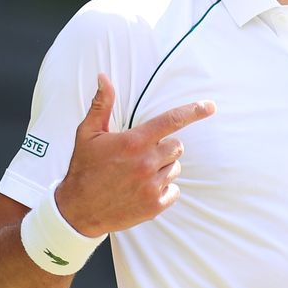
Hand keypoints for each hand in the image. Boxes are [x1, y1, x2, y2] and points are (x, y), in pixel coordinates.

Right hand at [55, 73, 215, 235]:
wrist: (77, 210)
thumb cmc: (83, 168)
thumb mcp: (88, 133)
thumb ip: (102, 104)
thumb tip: (103, 77)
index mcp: (134, 142)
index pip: (171, 121)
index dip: (193, 111)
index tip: (210, 106)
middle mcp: (146, 163)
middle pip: (177, 145)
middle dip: (164, 146)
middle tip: (142, 154)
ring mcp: (152, 186)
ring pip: (175, 167)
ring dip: (163, 168)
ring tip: (139, 174)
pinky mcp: (154, 205)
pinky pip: (174, 190)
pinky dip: (164, 189)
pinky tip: (144, 189)